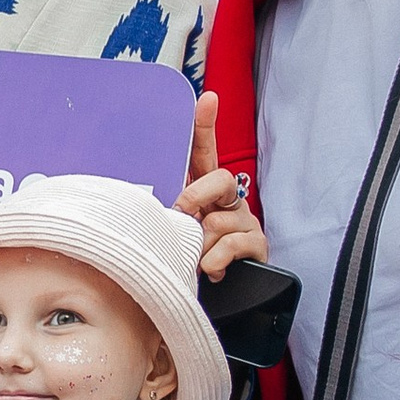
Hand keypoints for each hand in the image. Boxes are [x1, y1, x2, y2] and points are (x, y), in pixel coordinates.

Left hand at [175, 88, 266, 284]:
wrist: (212, 300)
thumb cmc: (185, 259)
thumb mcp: (171, 232)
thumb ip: (161, 215)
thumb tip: (143, 208)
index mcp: (204, 192)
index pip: (204, 153)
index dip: (204, 126)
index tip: (207, 99)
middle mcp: (227, 201)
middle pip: (221, 178)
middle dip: (197, 196)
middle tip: (182, 214)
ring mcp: (244, 222)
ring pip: (219, 220)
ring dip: (201, 243)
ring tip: (195, 258)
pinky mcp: (256, 245)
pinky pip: (233, 244)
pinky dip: (215, 260)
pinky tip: (210, 270)